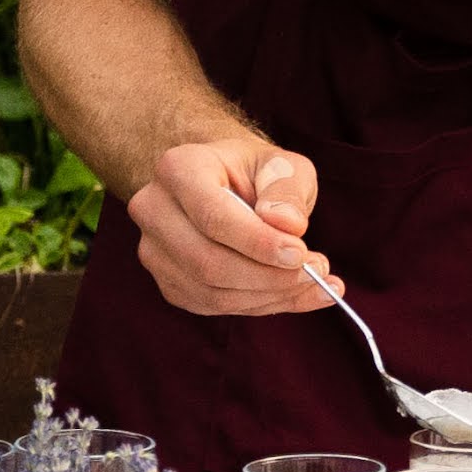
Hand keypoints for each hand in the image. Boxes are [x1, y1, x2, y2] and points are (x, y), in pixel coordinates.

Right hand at [125, 131, 333, 317]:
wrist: (227, 183)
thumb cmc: (256, 172)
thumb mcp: (282, 165)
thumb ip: (287, 190)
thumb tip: (289, 226)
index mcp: (179, 168)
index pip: (213, 216)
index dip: (258, 242)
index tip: (301, 254)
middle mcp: (154, 210)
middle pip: (207, 261)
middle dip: (268, 276)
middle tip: (316, 272)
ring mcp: (155, 250)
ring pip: (211, 291)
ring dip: (269, 295)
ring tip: (316, 283)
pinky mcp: (168, 282)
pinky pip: (212, 306)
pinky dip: (259, 305)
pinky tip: (296, 295)